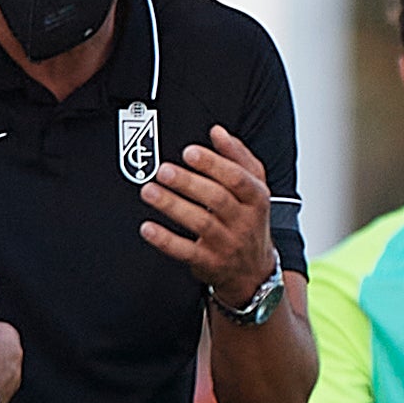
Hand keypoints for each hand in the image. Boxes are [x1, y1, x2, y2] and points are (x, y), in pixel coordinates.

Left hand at [141, 128, 279, 304]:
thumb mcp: (255, 187)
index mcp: (256, 199)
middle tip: (163, 170)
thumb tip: (217, 131)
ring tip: (149, 191)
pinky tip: (147, 227)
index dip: (213, 164)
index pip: (238, 179)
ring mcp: (227, 244)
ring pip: (201, 224)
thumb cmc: (250, 220)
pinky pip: (186, 252)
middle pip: (218, 200)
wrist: (253, 271)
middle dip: (188, 183)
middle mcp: (244, 222)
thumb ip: (238, 157)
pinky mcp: (209, 263)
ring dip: (173, 206)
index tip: (189, 152)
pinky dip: (165, 240)